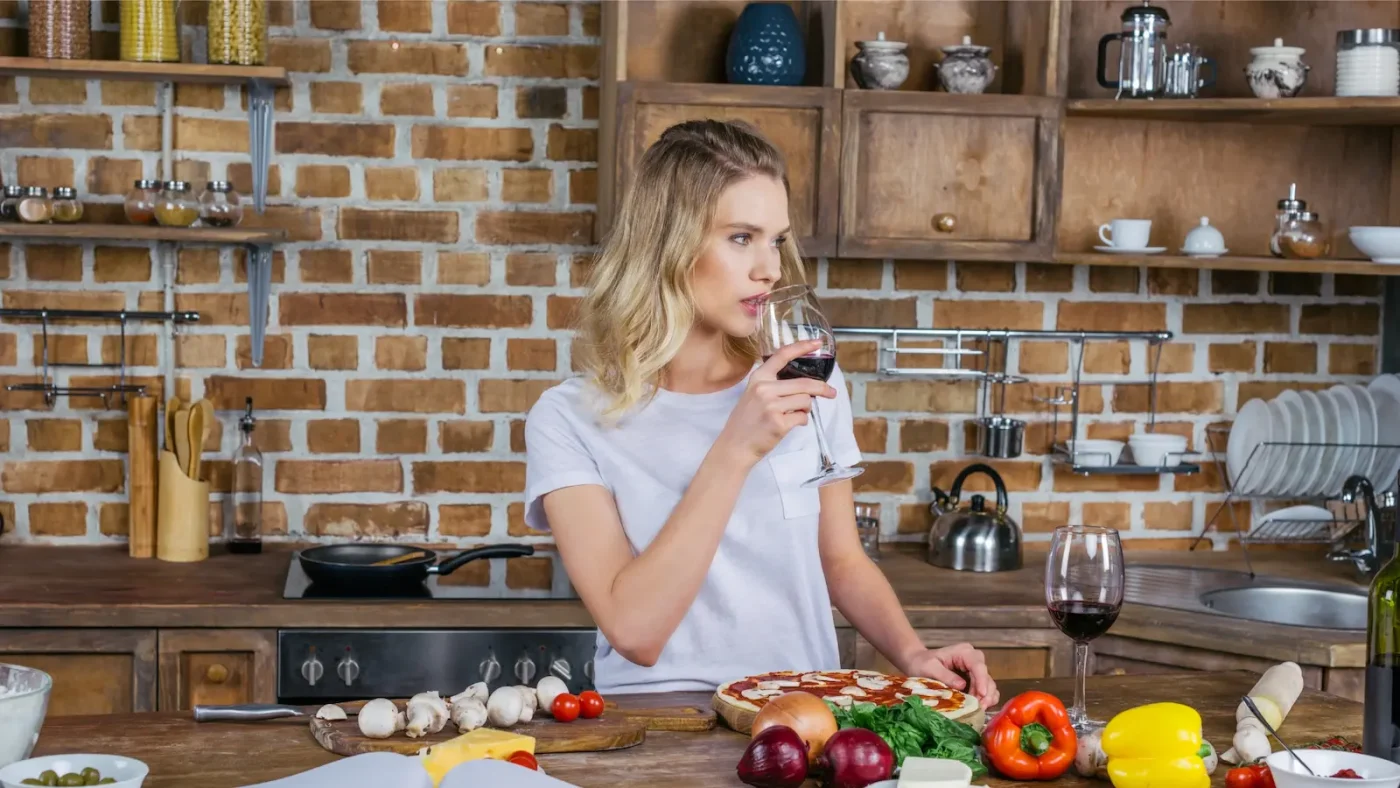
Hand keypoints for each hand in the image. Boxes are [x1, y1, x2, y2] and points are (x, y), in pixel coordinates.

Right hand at [715, 340, 836, 464]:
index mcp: (759, 378)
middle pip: (805, 383)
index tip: (817, 343)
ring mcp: (771, 406)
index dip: (802, 347)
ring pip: (806, 401)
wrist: (735, 446)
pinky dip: (801, 421)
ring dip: (805, 409)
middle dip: (822, 389)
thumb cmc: (746, 421)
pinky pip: (803, 417)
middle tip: (831, 393)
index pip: (782, 355)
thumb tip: (804, 385)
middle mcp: (764, 389)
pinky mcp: (779, 422)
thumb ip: (774, 385)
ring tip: (794, 414)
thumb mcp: (753, 395)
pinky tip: (790, 424)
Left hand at [904, 642, 998, 708]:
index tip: (982, 695)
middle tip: (979, 708)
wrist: (918, 663)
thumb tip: (962, 686)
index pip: (978, 666)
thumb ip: (945, 675)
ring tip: (978, 710)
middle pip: (986, 676)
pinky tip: (978, 708)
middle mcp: (973, 659)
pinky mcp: (974, 681)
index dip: (982, 680)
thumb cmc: (922, 663)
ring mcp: (974, 671)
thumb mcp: (930, 667)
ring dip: (986, 698)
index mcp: (964, 652)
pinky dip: (984, 700)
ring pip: (989, 685)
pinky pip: (984, 691)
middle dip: (985, 693)